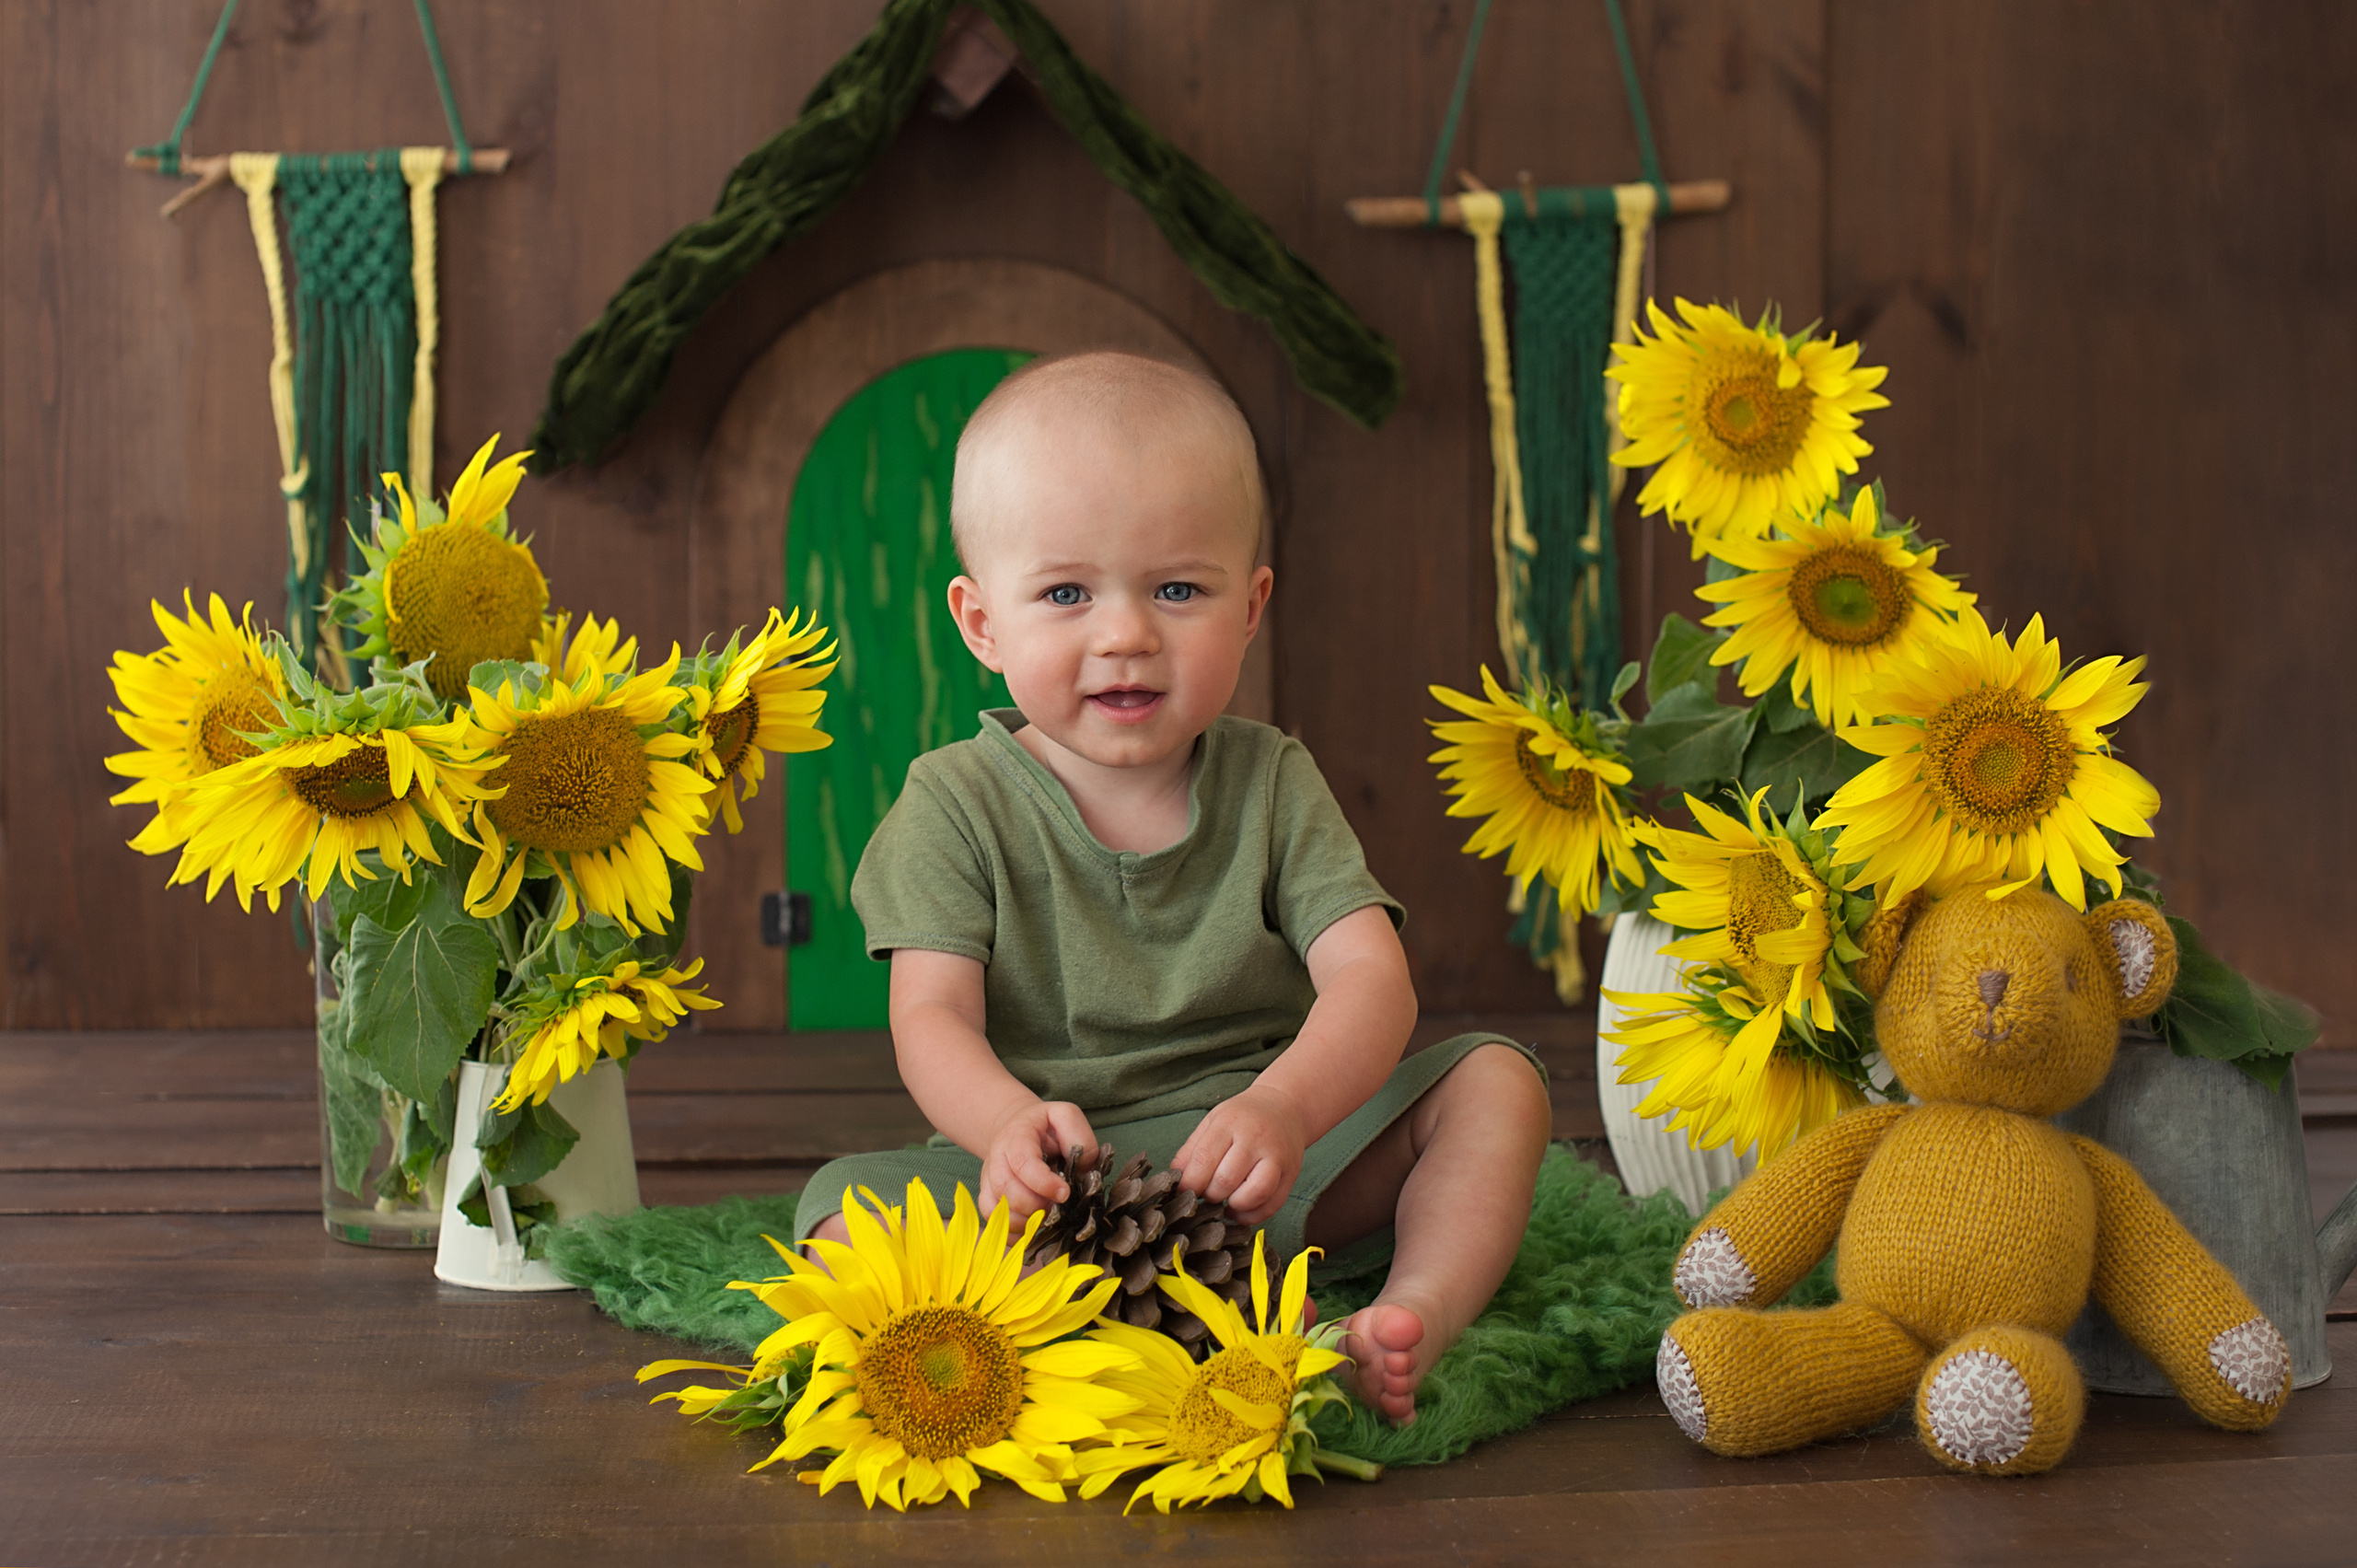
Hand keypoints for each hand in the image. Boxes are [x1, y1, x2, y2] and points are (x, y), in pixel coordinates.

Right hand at [977, 1099, 1097, 1222]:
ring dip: (1025, 1222)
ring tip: (1047, 1218)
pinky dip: (1012, 1233)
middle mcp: (996, 1159)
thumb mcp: (1065, 1116)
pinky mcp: (988, 1197)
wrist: (1016, 1127)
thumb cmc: (1045, 1126)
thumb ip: (1079, 1138)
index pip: (1023, 1163)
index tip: (1064, 1193)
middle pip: (1006, 1190)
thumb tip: (1083, 1171)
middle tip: (1057, 1207)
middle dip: (1036, 1206)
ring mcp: (988, 1180)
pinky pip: (993, 1223)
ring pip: (996, 1210)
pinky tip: (1033, 1229)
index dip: (1043, 1183)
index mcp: (1016, 1137)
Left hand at [1173, 1084, 1307, 1225]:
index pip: (1204, 1160)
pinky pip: (1271, 1206)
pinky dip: (1252, 1216)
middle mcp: (1256, 1139)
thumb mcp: (1213, 1121)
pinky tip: (1240, 1208)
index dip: (1190, 1183)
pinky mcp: (1291, 1174)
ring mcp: (1276, 1157)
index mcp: (1230, 1123)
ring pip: (1252, 1195)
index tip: (1185, 1191)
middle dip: (1210, 1195)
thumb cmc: (1243, 1117)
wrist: (1285, 1107)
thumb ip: (1191, 1150)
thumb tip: (1173, 1180)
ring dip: (1233, 1206)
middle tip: (1207, 1193)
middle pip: (1226, 1180)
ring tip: (1225, 1200)